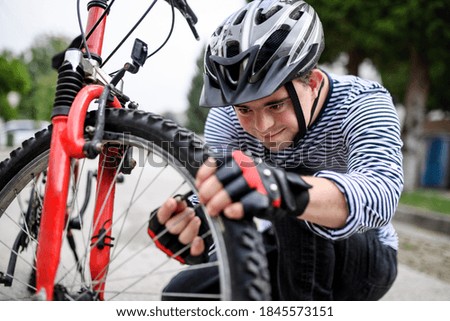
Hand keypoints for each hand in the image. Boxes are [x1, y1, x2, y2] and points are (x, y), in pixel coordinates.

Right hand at [147, 194, 206, 263]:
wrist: (199, 229)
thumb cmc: (185, 218)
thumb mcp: (180, 209)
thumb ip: (178, 205)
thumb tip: (179, 201)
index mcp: (158, 227)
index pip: (159, 219)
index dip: (166, 210)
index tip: (172, 201)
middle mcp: (164, 240)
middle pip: (171, 229)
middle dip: (182, 218)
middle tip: (191, 211)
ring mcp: (177, 250)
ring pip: (183, 240)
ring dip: (191, 228)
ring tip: (197, 220)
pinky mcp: (189, 257)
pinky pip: (193, 255)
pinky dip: (196, 247)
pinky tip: (198, 240)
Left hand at [196, 151, 310, 219]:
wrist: (285, 192)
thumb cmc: (254, 185)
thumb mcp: (239, 175)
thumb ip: (221, 176)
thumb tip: (199, 185)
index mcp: (240, 159)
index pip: (218, 162)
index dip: (204, 174)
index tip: (198, 185)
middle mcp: (250, 166)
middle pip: (224, 176)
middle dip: (209, 190)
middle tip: (203, 201)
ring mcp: (260, 181)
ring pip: (234, 189)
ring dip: (219, 202)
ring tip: (212, 210)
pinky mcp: (268, 197)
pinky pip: (249, 203)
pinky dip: (236, 209)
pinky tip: (229, 213)